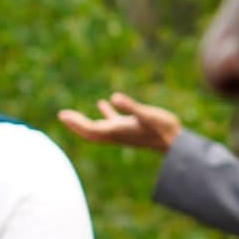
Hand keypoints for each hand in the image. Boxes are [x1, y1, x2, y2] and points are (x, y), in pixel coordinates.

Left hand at [57, 92, 185, 154]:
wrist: (175, 141)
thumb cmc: (163, 128)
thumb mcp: (147, 114)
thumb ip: (130, 106)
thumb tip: (113, 97)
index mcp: (117, 131)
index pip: (91, 129)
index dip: (76, 123)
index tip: (63, 115)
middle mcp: (117, 133)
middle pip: (90, 132)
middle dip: (76, 125)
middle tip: (62, 115)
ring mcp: (123, 131)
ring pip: (99, 128)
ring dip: (85, 122)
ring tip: (72, 115)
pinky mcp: (131, 128)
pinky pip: (113, 121)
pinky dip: (105, 113)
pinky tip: (103, 102)